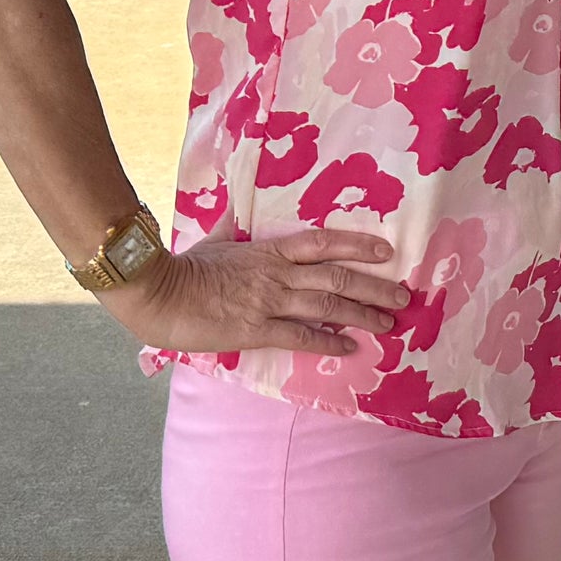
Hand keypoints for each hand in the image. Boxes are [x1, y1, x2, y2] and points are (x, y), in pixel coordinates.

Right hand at [115, 228, 408, 357]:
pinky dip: (328, 343)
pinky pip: (301, 336)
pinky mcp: (256, 329)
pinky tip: (350, 349)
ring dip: (362, 315)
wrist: (157, 292)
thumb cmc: (184, 267)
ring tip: (389, 323)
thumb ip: (232, 228)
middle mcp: (277, 274)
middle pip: (336, 277)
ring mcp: (269, 301)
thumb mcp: (214, 239)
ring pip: (327, 306)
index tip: (386, 250)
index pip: (322, 242)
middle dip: (374, 287)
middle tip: (403, 296)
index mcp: (269, 251)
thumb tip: (235, 211)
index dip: (357, 244)